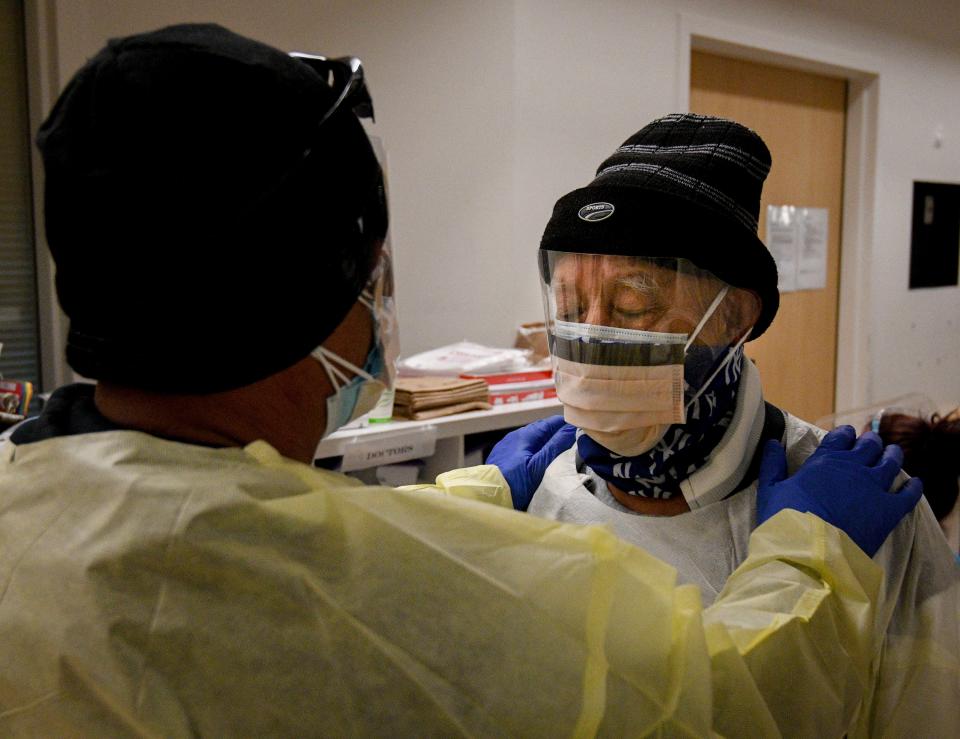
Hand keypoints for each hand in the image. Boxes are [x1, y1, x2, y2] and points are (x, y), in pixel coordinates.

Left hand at [487, 415, 575, 510]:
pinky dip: (534, 450)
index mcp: (525, 435)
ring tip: (559, 451)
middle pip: (541, 430)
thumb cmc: (513, 484)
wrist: (486, 497)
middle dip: (557, 433)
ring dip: (545, 442)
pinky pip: (522, 448)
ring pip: (532, 439)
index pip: (550, 422)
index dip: (566, 425)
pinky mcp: (502, 457)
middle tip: (574, 441)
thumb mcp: (539, 466)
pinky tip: (539, 460)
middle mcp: (514, 436)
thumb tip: (571, 428)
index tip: (580, 430)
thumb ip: (555, 446)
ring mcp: (506, 446)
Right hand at [757, 425, 922, 556]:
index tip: (848, 434)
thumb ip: (772, 464)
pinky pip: (908, 493)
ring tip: (892, 453)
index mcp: (825, 460)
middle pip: (869, 445)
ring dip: (892, 454)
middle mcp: (853, 467)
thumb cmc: (786, 520)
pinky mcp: (890, 510)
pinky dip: (913, 487)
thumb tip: (771, 442)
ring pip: (891, 461)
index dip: (845, 433)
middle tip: (871, 443)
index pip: (840, 436)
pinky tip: (914, 483)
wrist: (811, 553)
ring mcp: (874, 487)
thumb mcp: (770, 490)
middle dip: (870, 442)